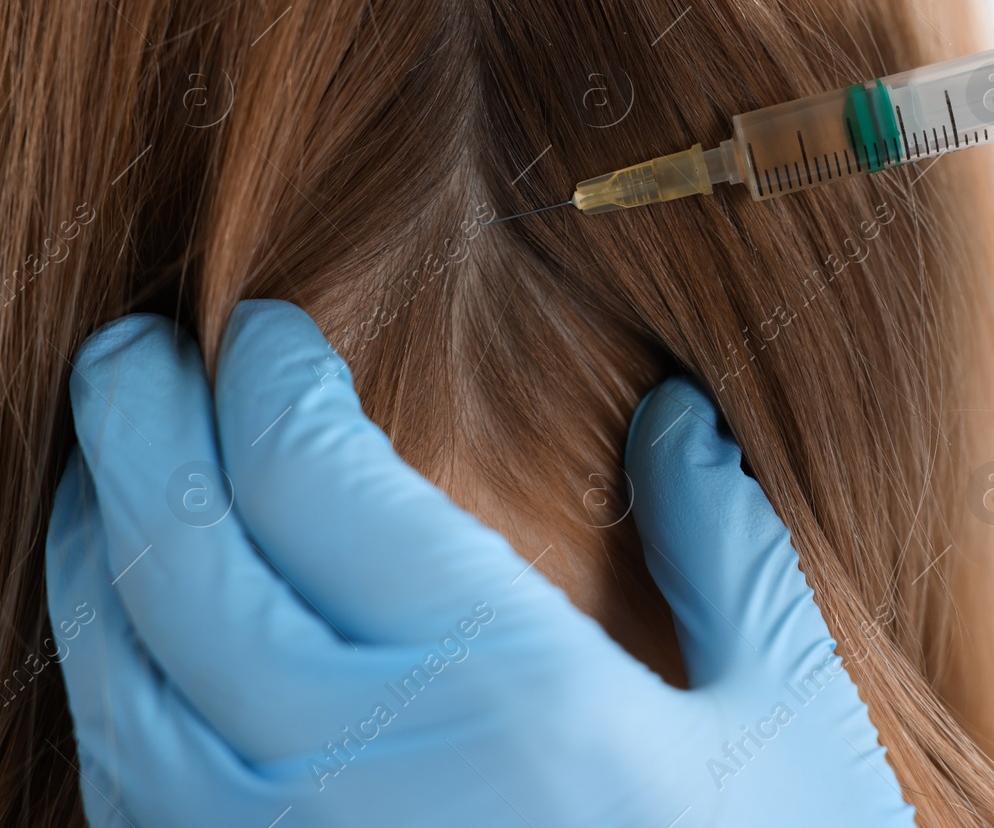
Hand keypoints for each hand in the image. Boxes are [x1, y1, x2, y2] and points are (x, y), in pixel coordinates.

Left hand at [47, 300, 912, 825]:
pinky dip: (111, 693)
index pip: (314, 478)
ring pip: (117, 683)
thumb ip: (726, 552)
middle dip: (135, 429)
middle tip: (132, 354)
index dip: (268, 381)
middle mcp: (352, 776)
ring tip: (107, 481)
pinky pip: (128, 800)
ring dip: (93, 559)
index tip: (264, 328)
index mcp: (498, 691)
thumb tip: (678, 418)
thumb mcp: (784, 725)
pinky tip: (140, 654)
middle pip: (179, 559)